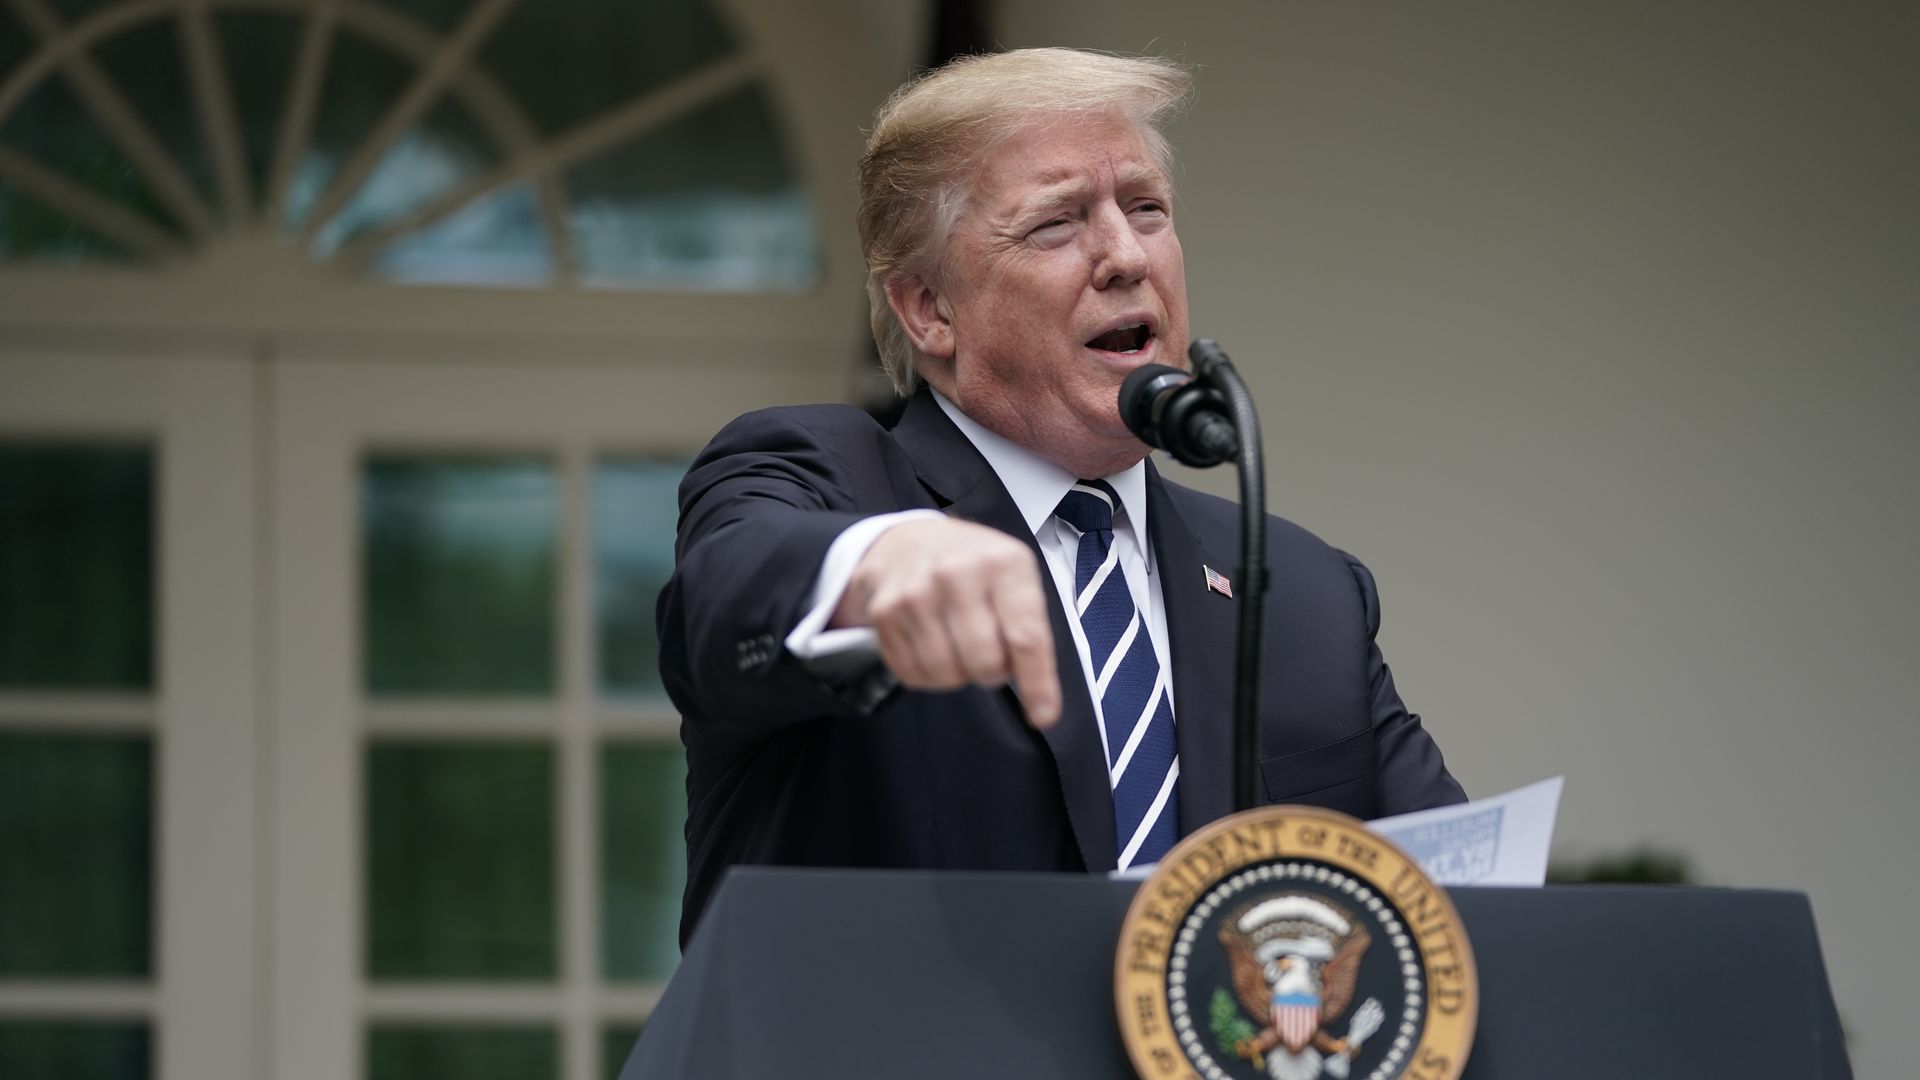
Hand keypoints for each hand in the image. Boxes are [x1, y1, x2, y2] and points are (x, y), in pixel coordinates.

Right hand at [830, 518, 1061, 727]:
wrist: (908, 539)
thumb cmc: (973, 565)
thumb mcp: (1015, 575)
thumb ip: (1031, 628)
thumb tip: (1040, 699)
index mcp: (1003, 564)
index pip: (1025, 637)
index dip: (1036, 683)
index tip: (1043, 715)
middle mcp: (958, 574)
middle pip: (984, 662)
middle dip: (992, 672)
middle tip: (990, 654)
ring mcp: (916, 593)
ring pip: (947, 674)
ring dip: (959, 674)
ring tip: (959, 645)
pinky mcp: (885, 613)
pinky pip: (913, 674)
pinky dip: (929, 674)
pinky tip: (933, 645)